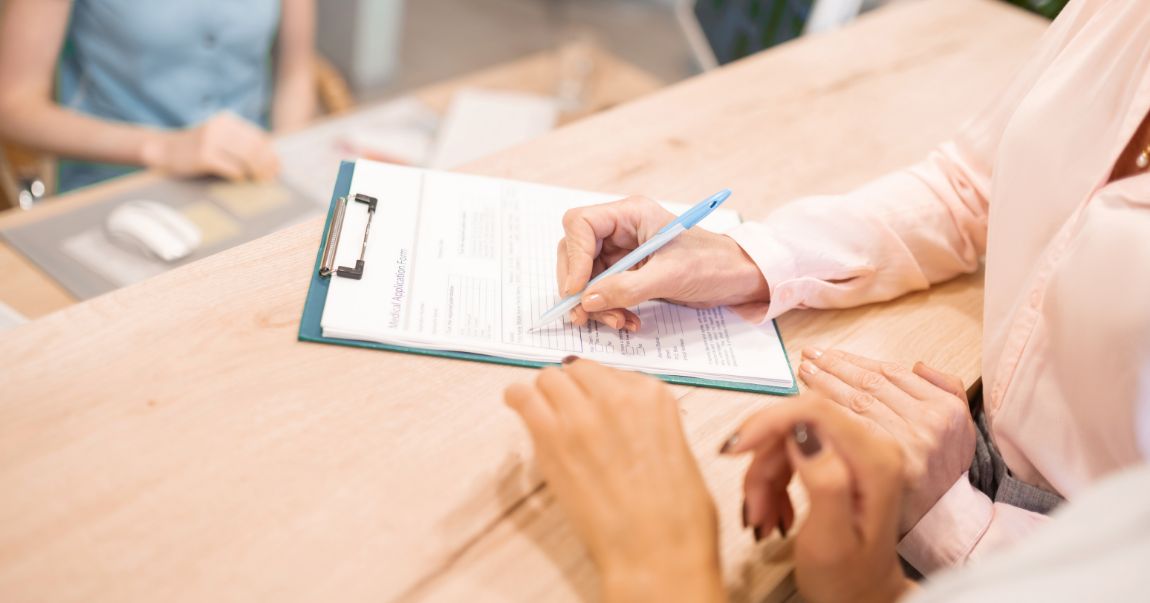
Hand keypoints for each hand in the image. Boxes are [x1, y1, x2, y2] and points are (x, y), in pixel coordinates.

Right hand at [141, 111, 279, 181]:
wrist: (164, 149)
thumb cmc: (198, 148)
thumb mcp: (220, 138)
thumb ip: (241, 144)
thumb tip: (271, 161)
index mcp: (228, 121)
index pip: (259, 137)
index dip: (271, 154)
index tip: (277, 168)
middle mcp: (220, 127)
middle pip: (255, 148)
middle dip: (266, 164)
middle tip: (270, 178)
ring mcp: (211, 140)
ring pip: (246, 157)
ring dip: (256, 171)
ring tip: (258, 181)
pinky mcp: (203, 155)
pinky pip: (230, 168)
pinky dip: (239, 175)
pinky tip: (240, 180)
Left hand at [504, 358, 723, 602]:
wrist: (657, 551)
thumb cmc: (677, 515)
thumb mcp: (677, 450)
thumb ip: (648, 424)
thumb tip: (624, 424)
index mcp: (653, 396)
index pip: (613, 373)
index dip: (599, 391)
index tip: (594, 405)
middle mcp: (616, 395)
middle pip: (578, 370)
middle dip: (572, 388)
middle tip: (568, 411)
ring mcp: (581, 413)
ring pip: (549, 378)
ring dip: (545, 394)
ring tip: (542, 412)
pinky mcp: (551, 436)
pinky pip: (522, 397)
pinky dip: (518, 399)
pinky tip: (517, 405)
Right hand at [556, 196, 768, 330]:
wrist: (737, 279)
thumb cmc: (712, 264)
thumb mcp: (669, 276)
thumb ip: (626, 288)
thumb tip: (587, 300)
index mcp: (630, 214)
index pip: (580, 224)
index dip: (573, 256)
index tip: (577, 290)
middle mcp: (621, 230)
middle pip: (575, 252)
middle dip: (580, 287)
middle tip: (585, 315)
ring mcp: (622, 252)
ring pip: (586, 278)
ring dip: (596, 305)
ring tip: (618, 322)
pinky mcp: (627, 274)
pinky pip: (603, 292)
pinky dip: (609, 310)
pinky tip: (627, 321)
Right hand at [722, 396, 913, 602]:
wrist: (861, 597)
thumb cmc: (847, 579)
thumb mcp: (830, 539)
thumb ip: (823, 482)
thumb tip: (803, 432)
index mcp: (875, 461)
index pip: (813, 411)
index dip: (767, 422)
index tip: (734, 450)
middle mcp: (872, 445)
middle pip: (796, 423)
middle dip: (762, 462)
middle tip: (752, 506)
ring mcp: (857, 449)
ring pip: (788, 437)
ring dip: (764, 476)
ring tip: (762, 517)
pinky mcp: (842, 455)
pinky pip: (792, 450)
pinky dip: (773, 480)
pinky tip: (773, 509)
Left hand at [797, 348, 974, 534]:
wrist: (943, 522)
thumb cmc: (943, 471)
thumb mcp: (961, 428)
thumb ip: (946, 389)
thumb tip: (917, 364)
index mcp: (945, 408)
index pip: (892, 374)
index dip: (857, 361)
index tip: (831, 354)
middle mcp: (927, 422)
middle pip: (870, 385)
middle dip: (835, 367)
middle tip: (809, 357)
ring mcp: (905, 443)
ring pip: (856, 402)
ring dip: (825, 383)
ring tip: (804, 372)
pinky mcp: (884, 464)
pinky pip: (848, 429)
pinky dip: (826, 413)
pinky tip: (809, 404)